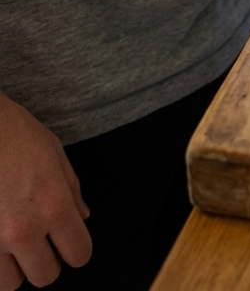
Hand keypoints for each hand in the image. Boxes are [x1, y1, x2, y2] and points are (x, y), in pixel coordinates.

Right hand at [0, 92, 90, 288]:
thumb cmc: (13, 131)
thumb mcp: (53, 151)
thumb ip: (71, 188)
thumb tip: (82, 217)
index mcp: (53, 204)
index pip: (78, 253)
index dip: (75, 248)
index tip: (67, 241)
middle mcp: (23, 229)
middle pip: (45, 276)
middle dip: (44, 260)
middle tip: (37, 241)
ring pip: (10, 284)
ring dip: (12, 268)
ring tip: (9, 244)